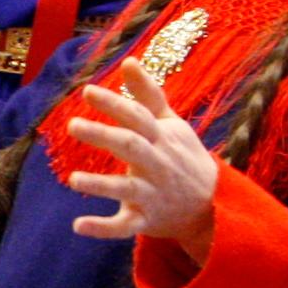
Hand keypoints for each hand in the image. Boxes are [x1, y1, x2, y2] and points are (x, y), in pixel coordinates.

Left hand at [60, 60, 220, 254]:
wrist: (215, 204)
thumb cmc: (183, 156)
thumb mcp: (171, 124)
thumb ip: (148, 94)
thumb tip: (129, 59)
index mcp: (162, 138)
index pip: (137, 117)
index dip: (114, 104)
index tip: (87, 91)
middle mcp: (157, 164)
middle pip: (130, 146)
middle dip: (103, 136)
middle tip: (72, 125)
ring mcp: (152, 194)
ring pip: (126, 189)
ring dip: (100, 185)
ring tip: (72, 179)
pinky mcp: (145, 220)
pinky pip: (124, 226)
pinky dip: (102, 228)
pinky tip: (77, 225)